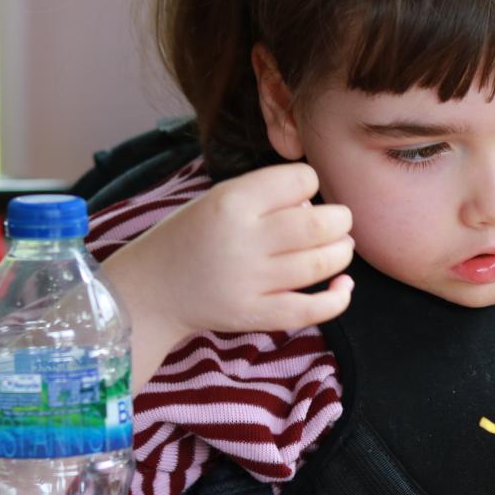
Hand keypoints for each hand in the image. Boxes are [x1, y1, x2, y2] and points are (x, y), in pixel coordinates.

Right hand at [111, 162, 354, 340]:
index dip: (310, 184)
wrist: (151, 289)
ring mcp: (250, 280)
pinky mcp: (255, 314)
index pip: (302, 180)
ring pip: (322, 263)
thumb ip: (267, 194)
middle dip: (340, 220)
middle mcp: (244, 238)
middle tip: (337, 223)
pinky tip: (343, 286)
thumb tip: (318, 206)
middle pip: (320, 223)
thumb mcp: (219, 198)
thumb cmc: (192, 236)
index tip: (301, 197)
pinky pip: (312, 310)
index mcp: (233, 200)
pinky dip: (338, 299)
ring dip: (342, 252)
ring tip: (339, 248)